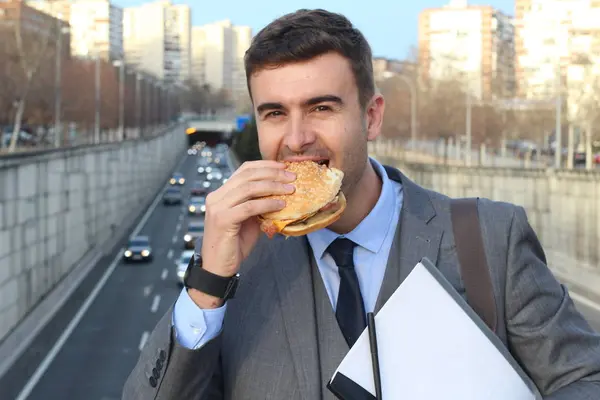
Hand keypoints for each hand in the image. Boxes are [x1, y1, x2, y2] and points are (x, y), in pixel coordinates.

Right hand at [200, 160, 294, 277]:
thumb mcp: (249, 220)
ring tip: (290, 190)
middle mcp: (217, 196)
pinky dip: (267, 204)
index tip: (284, 167)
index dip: (265, 165)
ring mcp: (218, 207)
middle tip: (292, 177)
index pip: (244, 170)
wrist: (218, 268)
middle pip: (247, 175)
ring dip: (273, 187)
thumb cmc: (234, 245)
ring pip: (249, 188)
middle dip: (272, 174)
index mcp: (221, 193)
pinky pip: (249, 207)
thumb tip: (281, 194)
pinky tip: (281, 205)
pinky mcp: (223, 219)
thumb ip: (259, 206)